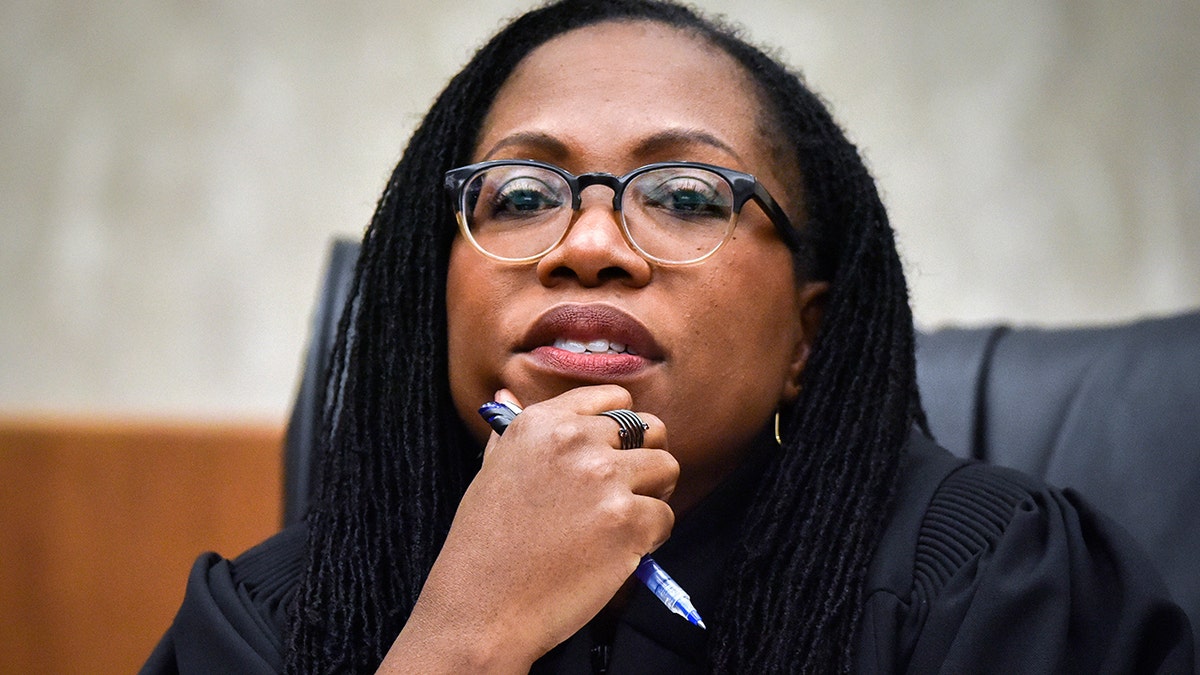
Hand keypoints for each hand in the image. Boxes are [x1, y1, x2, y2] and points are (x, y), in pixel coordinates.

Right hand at [379, 385, 678, 672]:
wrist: (482, 608)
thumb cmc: (484, 546)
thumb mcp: (491, 472)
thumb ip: (511, 432)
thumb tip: (506, 395)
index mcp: (541, 422)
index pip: (613, 399)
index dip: (622, 428)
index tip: (614, 454)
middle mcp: (574, 441)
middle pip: (650, 428)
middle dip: (645, 458)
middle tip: (624, 493)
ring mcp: (603, 479)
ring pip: (666, 468)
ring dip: (652, 496)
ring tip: (621, 524)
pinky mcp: (627, 520)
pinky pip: (666, 516)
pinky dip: (651, 538)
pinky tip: (617, 553)